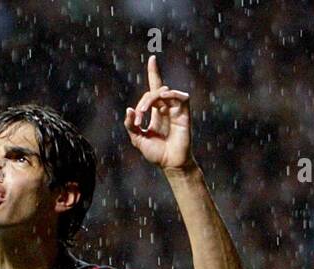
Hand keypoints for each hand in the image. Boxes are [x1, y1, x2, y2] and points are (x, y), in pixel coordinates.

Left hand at [123, 55, 193, 171]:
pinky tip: (162, 100)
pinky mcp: (184, 114)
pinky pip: (182, 97)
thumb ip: (131, 125)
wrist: (170, 164)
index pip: (154, 88)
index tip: (152, 59)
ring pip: (165, 92)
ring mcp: (176, 110)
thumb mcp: (138, 139)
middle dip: (143, 101)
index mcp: (156, 112)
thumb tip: (129, 109)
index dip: (154, 73)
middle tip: (138, 117)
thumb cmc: (156, 153)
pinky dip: (171, 95)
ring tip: (144, 111)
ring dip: (152, 98)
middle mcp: (166, 108)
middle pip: (155, 90)